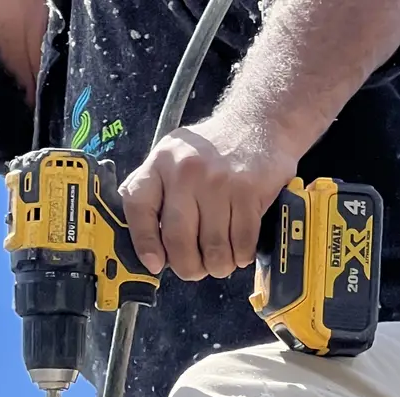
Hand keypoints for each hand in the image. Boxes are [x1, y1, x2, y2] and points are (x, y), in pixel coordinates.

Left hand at [118, 116, 298, 280]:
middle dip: (188, 266)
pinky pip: (242, 242)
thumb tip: (146, 239)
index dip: (144, 243)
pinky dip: (241, 255)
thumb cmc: (214, 149)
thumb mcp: (173, 156)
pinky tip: (240, 250)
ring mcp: (219, 182)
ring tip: (220, 262)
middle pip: (178, 239)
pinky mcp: (248, 192)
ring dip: (218, 266)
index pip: (139, 207)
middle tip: (195, 270)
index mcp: (161, 163)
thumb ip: (155, 190)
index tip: (154, 263)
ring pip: (213, 248)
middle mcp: (186, 171)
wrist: (260, 124)